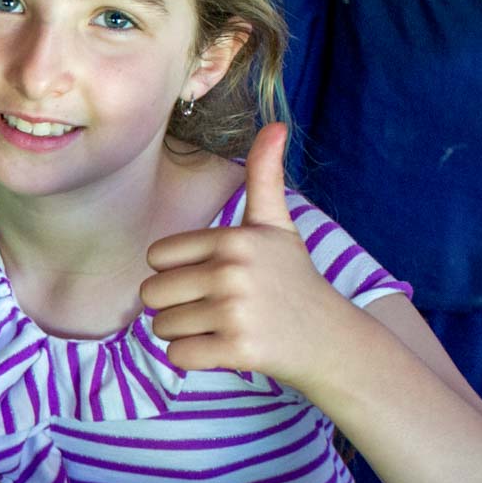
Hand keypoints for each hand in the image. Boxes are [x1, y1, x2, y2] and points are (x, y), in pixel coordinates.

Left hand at [141, 124, 356, 389]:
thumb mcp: (277, 225)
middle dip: (174, 305)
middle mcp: (233, 272)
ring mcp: (236, 312)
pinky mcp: (237, 349)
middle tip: (215, 307)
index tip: (211, 277)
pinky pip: (176, 355)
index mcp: (234, 239)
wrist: (330, 339)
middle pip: (151, 294)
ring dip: (182, 332)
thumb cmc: (292, 278)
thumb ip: (265, 177)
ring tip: (222, 326)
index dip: (175, 272)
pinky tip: (225, 349)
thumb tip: (275, 124)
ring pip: (160, 326)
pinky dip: (192, 358)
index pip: (156, 258)